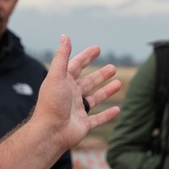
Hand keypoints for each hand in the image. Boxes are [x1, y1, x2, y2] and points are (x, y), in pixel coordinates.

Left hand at [33, 35, 121, 150]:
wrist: (50, 132)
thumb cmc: (51, 103)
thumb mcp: (56, 76)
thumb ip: (62, 56)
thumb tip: (64, 36)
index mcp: (63, 82)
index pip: (76, 66)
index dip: (86, 57)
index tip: (98, 48)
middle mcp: (70, 95)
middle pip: (88, 82)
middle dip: (100, 74)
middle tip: (113, 67)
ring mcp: (77, 110)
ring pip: (95, 99)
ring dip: (106, 91)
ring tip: (118, 83)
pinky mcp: (83, 125)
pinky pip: (98, 119)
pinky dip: (108, 115)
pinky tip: (118, 110)